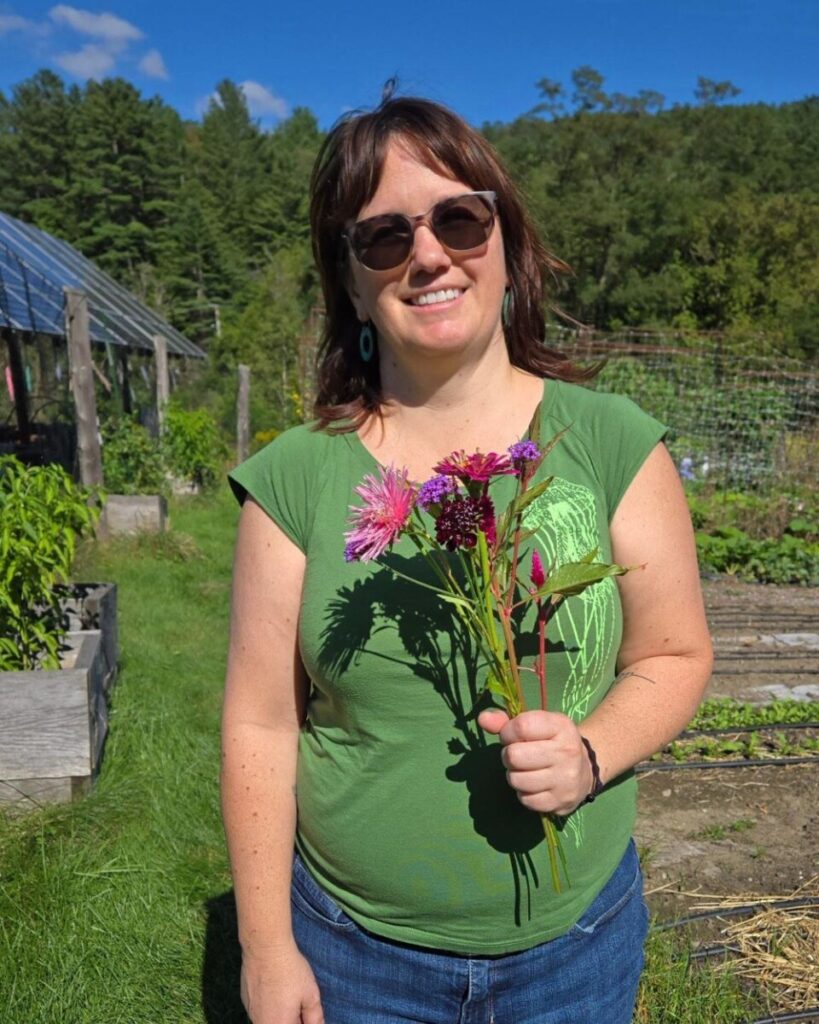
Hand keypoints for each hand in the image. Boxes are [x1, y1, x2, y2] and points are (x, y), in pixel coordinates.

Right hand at [240, 942, 323, 1023]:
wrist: (265, 948)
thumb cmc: (290, 971)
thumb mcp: (311, 994)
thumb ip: (315, 1017)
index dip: (304, 1019)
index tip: (306, 1010)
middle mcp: (261, 1023)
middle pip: (282, 1023)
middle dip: (292, 1017)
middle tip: (299, 999)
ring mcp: (251, 1012)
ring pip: (270, 1018)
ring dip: (280, 1011)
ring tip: (287, 990)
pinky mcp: (244, 1000)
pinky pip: (260, 1009)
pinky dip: (268, 1003)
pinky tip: (274, 985)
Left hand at [477, 708, 593, 815]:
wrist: (585, 770)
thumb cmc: (552, 742)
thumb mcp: (536, 724)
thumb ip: (506, 721)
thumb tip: (483, 718)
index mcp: (561, 726)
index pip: (520, 727)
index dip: (507, 732)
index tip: (512, 736)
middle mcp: (567, 752)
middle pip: (514, 756)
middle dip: (509, 755)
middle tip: (518, 755)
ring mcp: (565, 780)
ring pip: (516, 779)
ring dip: (514, 775)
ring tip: (525, 770)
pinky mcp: (560, 802)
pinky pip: (525, 799)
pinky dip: (523, 792)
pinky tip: (533, 784)